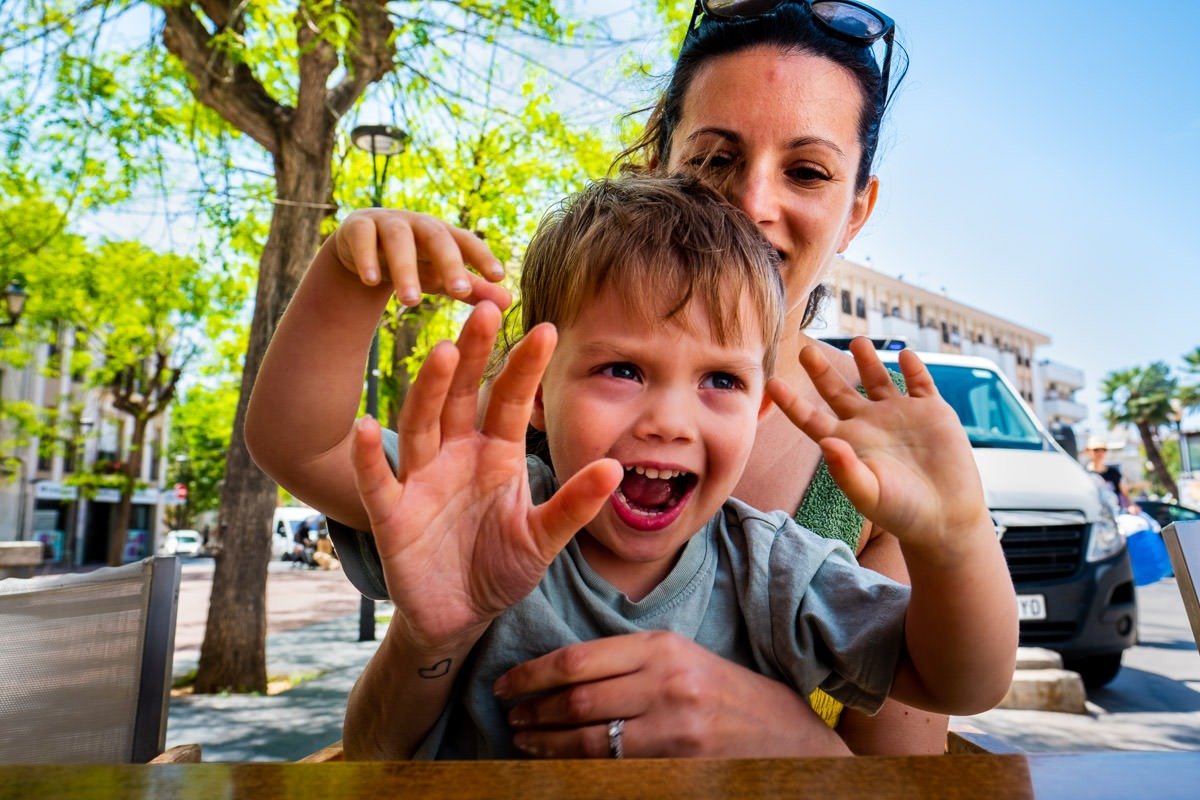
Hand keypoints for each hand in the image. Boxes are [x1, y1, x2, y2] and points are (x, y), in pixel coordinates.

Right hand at [333, 208, 511, 308]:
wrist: (362, 250)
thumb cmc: (414, 263)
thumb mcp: (441, 278)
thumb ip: (472, 289)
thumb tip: (509, 301)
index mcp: (443, 234)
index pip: (467, 241)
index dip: (483, 257)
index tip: (499, 278)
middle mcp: (418, 223)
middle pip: (436, 237)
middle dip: (449, 263)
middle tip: (460, 291)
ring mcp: (386, 222)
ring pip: (399, 241)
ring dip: (405, 269)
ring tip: (411, 302)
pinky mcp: (357, 227)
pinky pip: (363, 239)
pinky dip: (367, 258)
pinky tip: (370, 282)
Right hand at [350, 302, 622, 653]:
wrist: (460, 617)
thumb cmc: (502, 568)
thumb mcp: (543, 539)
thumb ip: (573, 505)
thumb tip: (616, 469)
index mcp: (495, 454)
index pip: (509, 400)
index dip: (525, 366)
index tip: (547, 328)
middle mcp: (455, 456)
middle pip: (461, 396)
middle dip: (473, 354)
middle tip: (484, 308)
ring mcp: (421, 481)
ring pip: (421, 425)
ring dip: (430, 389)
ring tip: (445, 353)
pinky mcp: (391, 515)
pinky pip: (377, 481)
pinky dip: (370, 456)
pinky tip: (366, 427)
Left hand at [493, 631, 848, 757]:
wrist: (786, 737)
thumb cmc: (726, 693)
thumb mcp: (681, 658)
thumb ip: (628, 662)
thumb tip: (561, 674)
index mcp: (662, 648)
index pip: (578, 660)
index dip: (532, 675)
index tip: (507, 684)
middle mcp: (665, 685)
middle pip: (576, 699)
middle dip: (533, 711)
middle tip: (509, 717)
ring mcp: (672, 730)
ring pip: (587, 740)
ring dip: (547, 744)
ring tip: (525, 741)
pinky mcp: (677, 767)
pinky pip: (611, 769)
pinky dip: (577, 769)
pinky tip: (559, 765)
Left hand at [767, 338, 988, 558]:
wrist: (946, 518)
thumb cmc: (902, 512)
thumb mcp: (869, 494)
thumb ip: (846, 471)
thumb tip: (827, 443)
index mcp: (847, 442)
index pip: (811, 418)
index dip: (791, 403)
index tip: (771, 383)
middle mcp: (869, 424)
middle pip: (837, 390)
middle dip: (821, 370)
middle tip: (805, 351)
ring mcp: (900, 414)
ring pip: (878, 378)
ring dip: (867, 359)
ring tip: (857, 341)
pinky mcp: (932, 411)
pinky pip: (920, 382)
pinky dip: (913, 368)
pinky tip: (905, 356)